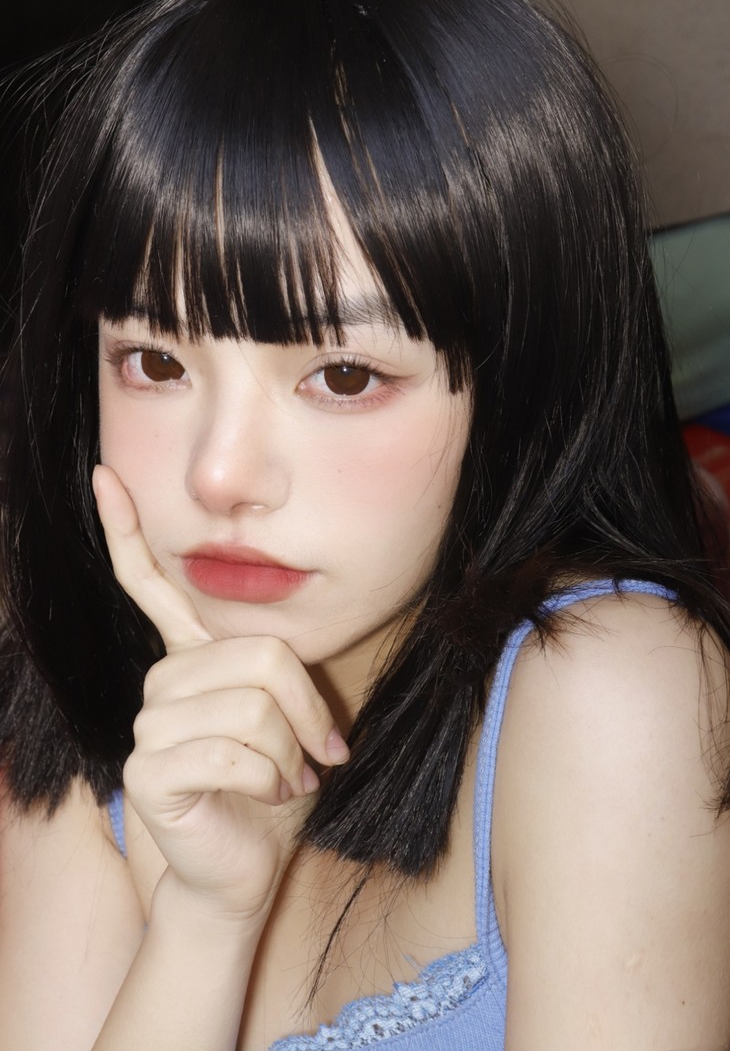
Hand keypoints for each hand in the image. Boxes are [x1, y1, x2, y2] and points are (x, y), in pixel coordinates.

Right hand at [92, 465, 348, 924]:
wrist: (248, 865)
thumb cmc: (273, 787)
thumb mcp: (289, 717)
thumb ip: (277, 674)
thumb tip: (286, 653)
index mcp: (191, 659)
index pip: (148, 585)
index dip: (125, 530)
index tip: (104, 476)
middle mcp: (162, 681)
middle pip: (261, 654)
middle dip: (309, 709)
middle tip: (321, 751)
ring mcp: (148, 721)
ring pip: (254, 706)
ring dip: (293, 752)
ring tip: (289, 777)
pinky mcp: (147, 767)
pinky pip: (236, 753)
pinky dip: (273, 779)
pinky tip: (268, 795)